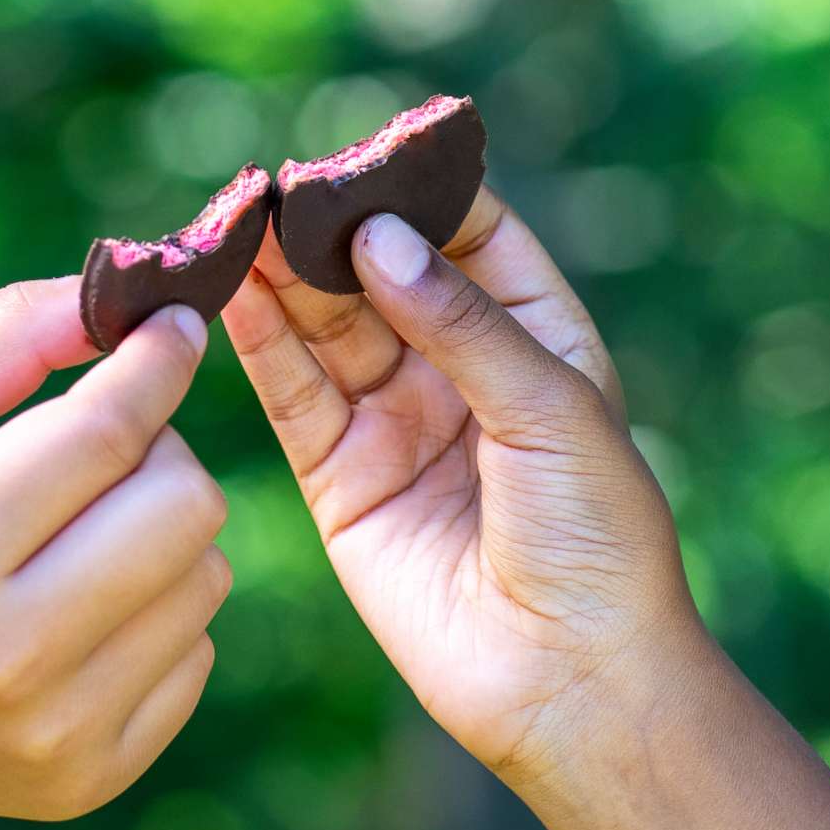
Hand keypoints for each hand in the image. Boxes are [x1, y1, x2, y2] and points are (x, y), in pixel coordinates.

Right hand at [0, 279, 230, 829]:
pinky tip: (75, 608)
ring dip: (160, 532)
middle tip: (100, 444)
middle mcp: (5, 657)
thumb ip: (3, 339)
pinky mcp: (85, 779)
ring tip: (75, 530)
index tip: (174, 323)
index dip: (156, 360)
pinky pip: (195, 654)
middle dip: (157, 449)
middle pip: (185, 506)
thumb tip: (135, 296)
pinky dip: (156, 612)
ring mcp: (52, 733)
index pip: (107, 432)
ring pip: (206, 577)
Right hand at [221, 191, 704, 784]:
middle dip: (331, 229)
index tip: (363, 150)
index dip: (417, 189)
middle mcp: (460, 371)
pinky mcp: (342, 479)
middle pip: (383, 275)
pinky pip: (294, 397)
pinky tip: (232, 293)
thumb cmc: (597, 538)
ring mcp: (397, 423)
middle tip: (274, 186)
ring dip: (284, 277)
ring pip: (328, 328)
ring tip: (237, 225)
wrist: (573, 679)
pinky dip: (261, 345)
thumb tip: (377, 236)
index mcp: (536, 336)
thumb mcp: (550, 407)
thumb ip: (459, 320)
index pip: (469, 235)